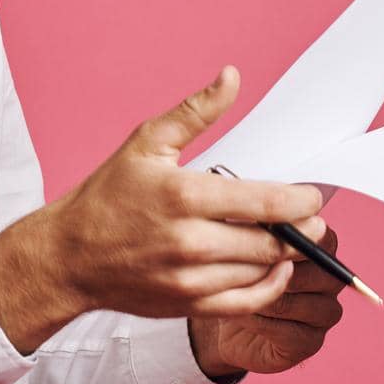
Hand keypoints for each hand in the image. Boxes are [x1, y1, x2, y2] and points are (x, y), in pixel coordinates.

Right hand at [0, 65, 327, 353]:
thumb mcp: (147, 142)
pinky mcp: (187, 306)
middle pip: (272, 242)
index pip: (266, 203)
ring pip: (261, 272)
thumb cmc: (108, 196)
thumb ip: (196, 111)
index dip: (302, 201)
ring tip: (296, 240)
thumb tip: (232, 77)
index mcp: (185, 195)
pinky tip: (275, 271)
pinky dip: (270, 289)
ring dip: (287, 257)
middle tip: (315, 220)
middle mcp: (191, 241)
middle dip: (303, 231)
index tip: (313, 196)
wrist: (68, 257)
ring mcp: (189, 278)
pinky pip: (246, 303)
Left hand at [187, 225, 347, 380]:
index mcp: (323, 247)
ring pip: (292, 301)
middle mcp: (332, 280)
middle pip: (310, 272)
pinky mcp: (311, 342)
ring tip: (232, 291)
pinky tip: (239, 314)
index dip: (286, 240)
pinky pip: (284, 329)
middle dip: (270, 271)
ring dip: (257, 297)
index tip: (255, 237)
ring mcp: (326, 313)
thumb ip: (258, 231)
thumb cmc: (240, 275)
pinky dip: (256, 320)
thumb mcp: (244, 245)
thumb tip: (255, 217)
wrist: (230, 323)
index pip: (319, 237)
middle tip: (236, 268)